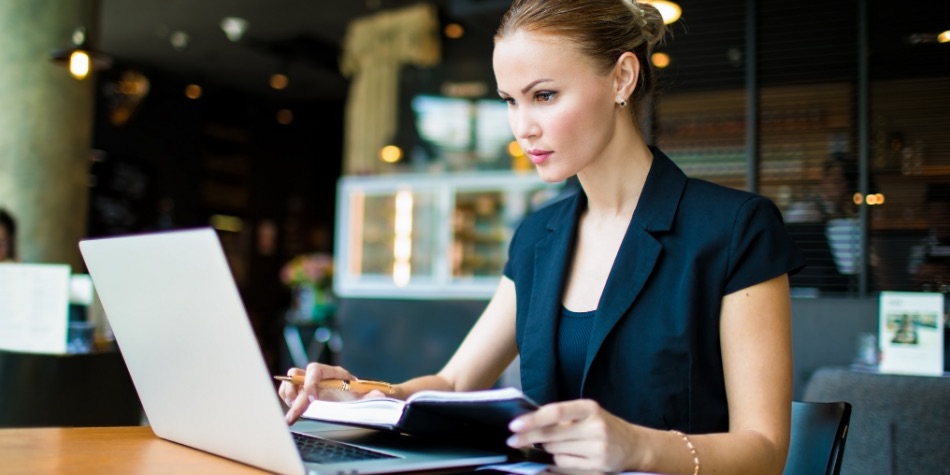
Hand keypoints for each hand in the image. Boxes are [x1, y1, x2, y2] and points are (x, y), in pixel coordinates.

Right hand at [279, 362, 366, 423]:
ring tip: (294, 412)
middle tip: (294, 415)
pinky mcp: (304, 393)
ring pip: (290, 382)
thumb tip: (380, 395)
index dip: (310, 382)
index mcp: (333, 373)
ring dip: (289, 395)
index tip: (313, 399)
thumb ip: (372, 395)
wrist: (358, 395)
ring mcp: (310, 383)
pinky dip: (287, 400)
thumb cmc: (360, 393)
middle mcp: (319, 376)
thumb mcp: (366, 394)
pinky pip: (289, 391)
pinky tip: (294, 411)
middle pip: (298, 375)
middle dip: (294, 395)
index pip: (315, 369)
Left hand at [506, 399, 641, 471]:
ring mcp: (598, 447)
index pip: (556, 412)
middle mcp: (595, 426)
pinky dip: (559, 461)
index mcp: (589, 408)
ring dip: (548, 449)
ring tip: (556, 444)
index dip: (533, 419)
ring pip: (556, 451)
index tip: (514, 425)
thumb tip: (528, 422)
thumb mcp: (586, 414)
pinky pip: (565, 464)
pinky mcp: (598, 465)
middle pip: (552, 434)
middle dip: (529, 438)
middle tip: (513, 440)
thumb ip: (562, 417)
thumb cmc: (602, 426)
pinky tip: (566, 455)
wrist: (633, 445)